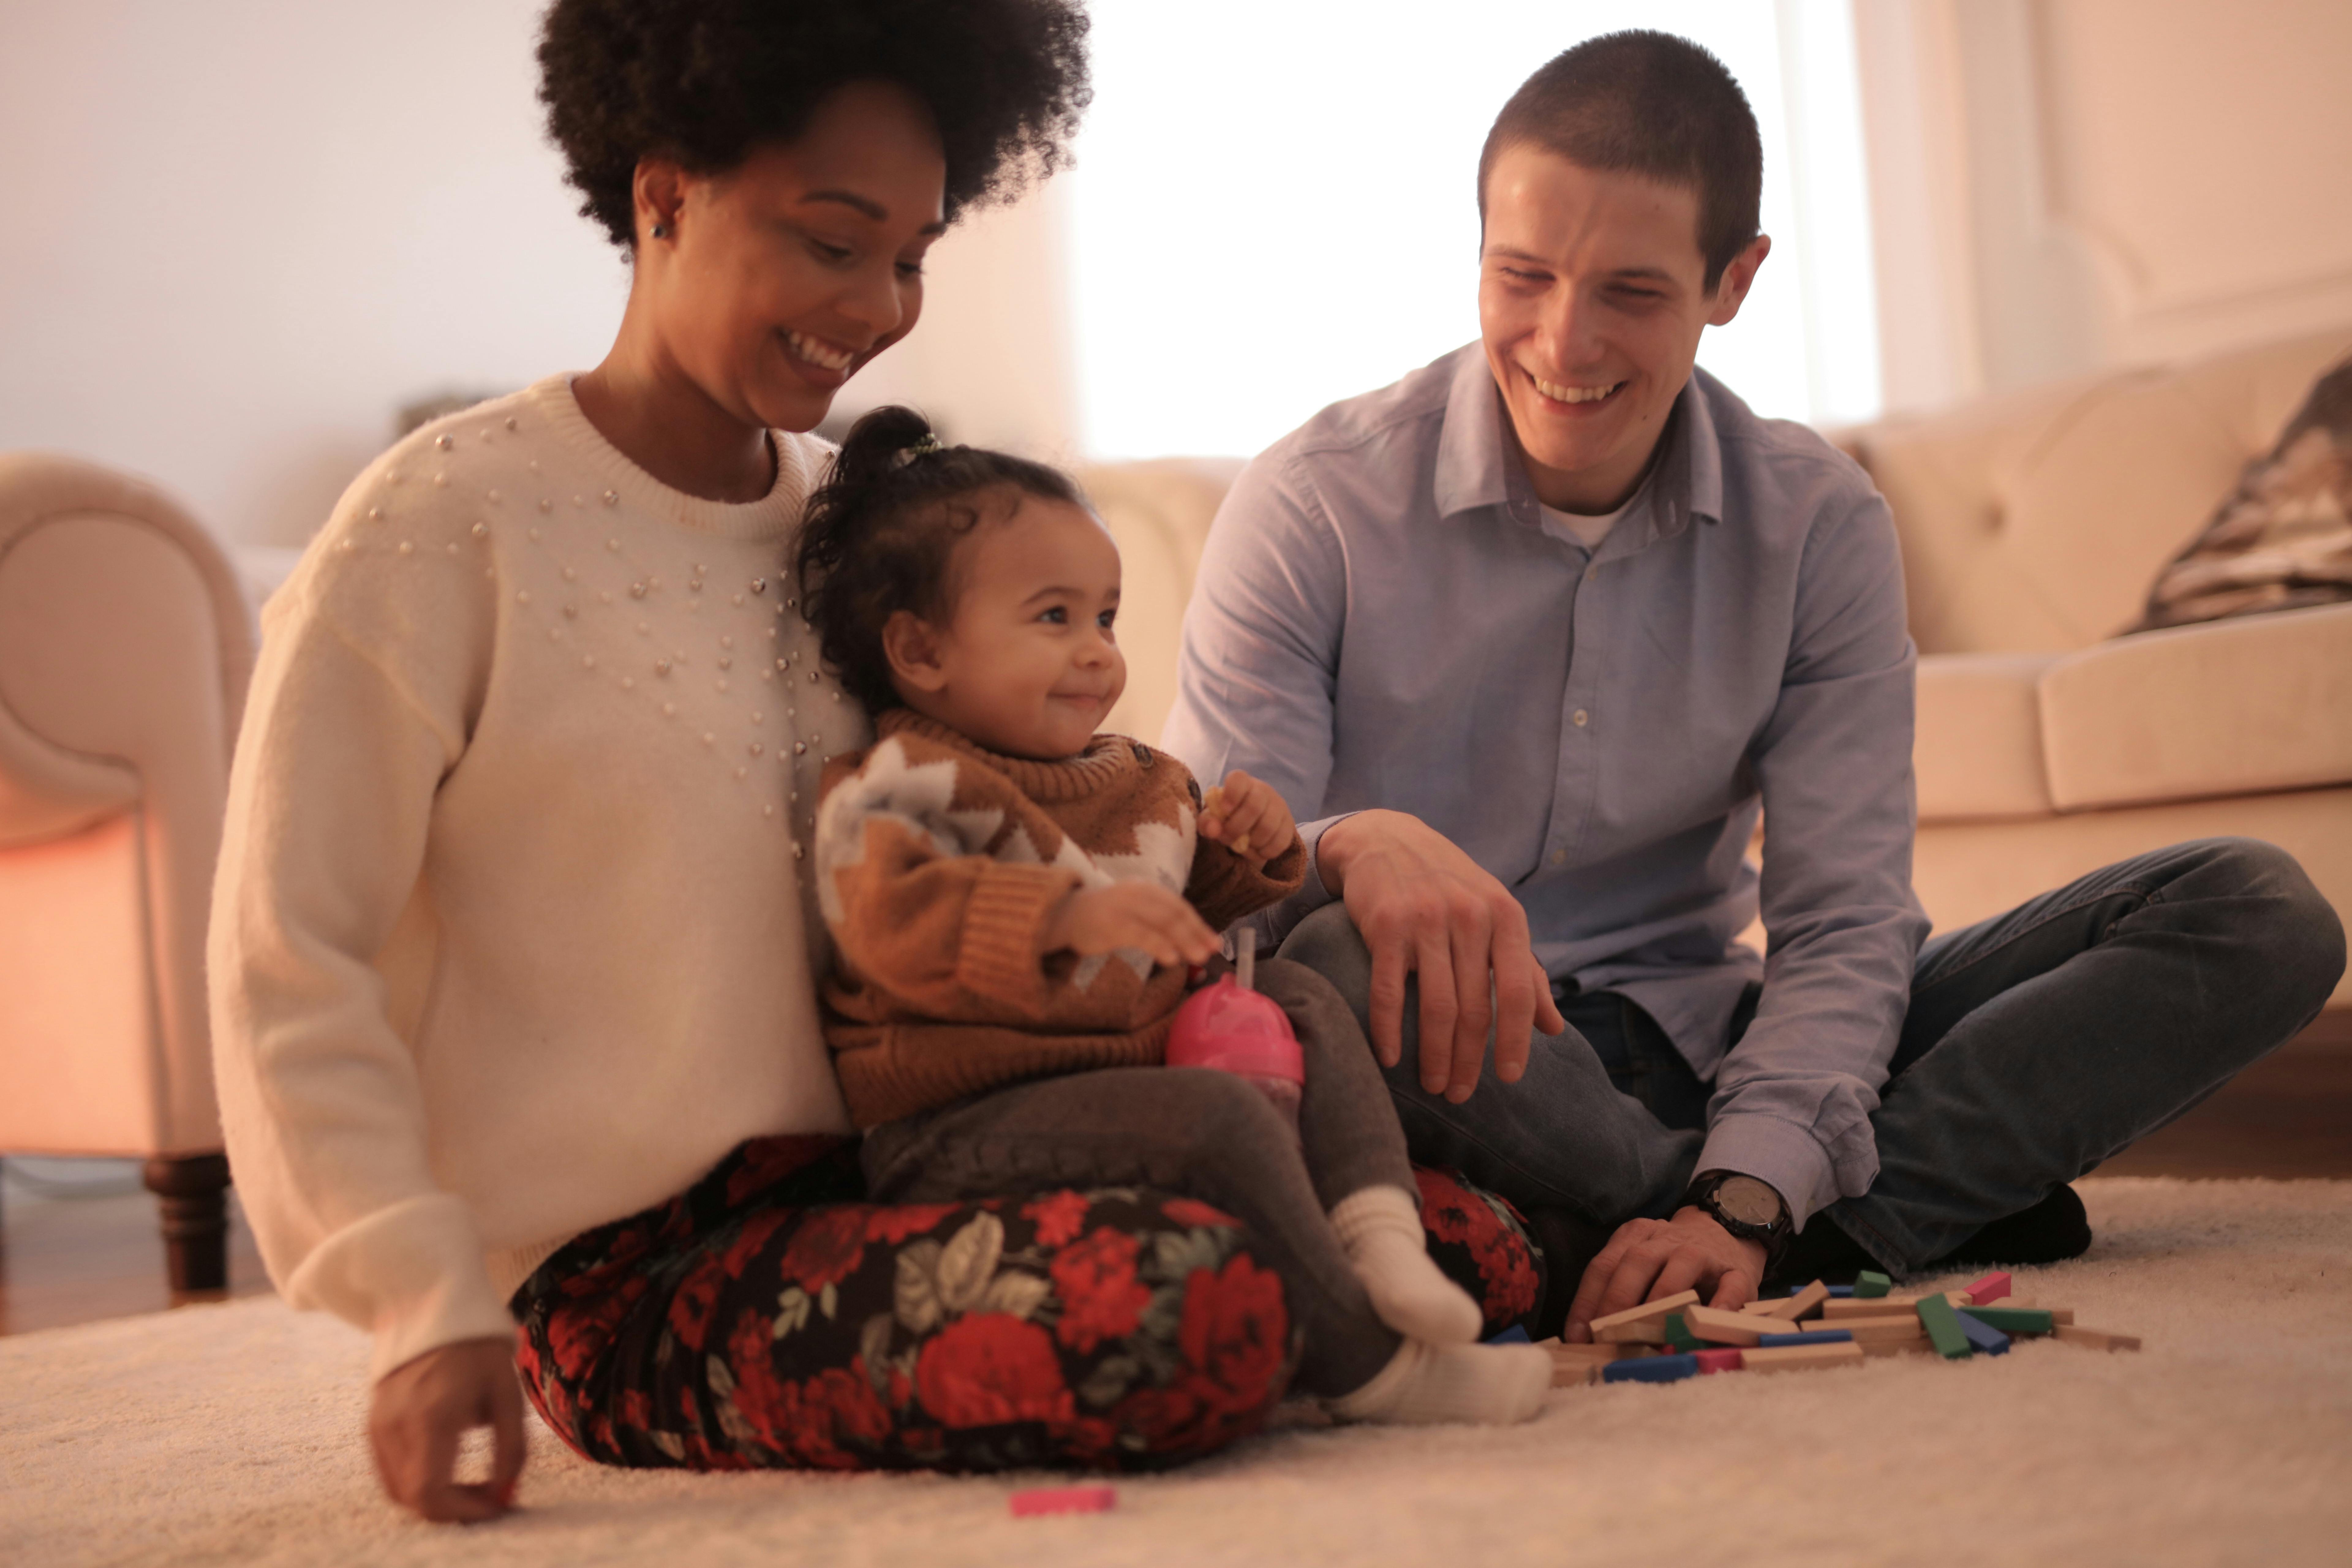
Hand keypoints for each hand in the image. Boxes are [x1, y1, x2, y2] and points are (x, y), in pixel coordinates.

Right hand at [368, 1336, 525, 1522]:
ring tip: (471, 1480)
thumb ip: (510, 1447)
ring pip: (399, 1489)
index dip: (464, 1511)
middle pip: (413, 1499)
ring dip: (435, 1497)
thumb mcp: (509, 1393)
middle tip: (488, 1493)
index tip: (495, 1504)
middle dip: (454, 1508)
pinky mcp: (372, 1422)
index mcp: (431, 1416)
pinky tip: (447, 1465)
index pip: (430, 1492)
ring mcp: (378, 1424)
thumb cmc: (479, 1348)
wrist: (433, 1306)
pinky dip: (417, 1481)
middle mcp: (396, 1425)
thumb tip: (505, 1492)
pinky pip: (389, 1470)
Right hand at [1041, 882, 1220, 967]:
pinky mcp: (1111, 924)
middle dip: (1195, 933)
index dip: (1198, 924)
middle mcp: (1137, 893)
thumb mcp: (1133, 911)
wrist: (1063, 914)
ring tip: (1199, 957)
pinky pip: (1141, 934)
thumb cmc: (1103, 917)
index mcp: (1145, 889)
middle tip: (1211, 952)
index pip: (1178, 906)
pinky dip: (1159, 945)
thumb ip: (1158, 921)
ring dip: (1184, 939)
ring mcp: (1123, 907)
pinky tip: (1172, 958)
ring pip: (1162, 922)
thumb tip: (1190, 940)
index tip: (1215, 941)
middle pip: (1174, 913)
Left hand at [1199, 771, 1294, 864]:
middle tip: (1228, 838)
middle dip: (1237, 828)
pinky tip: (1257, 850)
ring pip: (1268, 826)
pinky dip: (1265, 851)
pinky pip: (1280, 842)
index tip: (1224, 809)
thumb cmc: (1229, 816)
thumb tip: (1212, 829)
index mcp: (1242, 783)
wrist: (1253, 824)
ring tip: (1243, 846)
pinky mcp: (1289, 825)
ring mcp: (1279, 807)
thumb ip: (1207, 822)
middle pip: (1254, 806)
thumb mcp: (1213, 818)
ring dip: (1251, 842)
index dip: (1231, 794)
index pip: (1239, 779)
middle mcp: (1264, 791)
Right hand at [1315, 810, 1563, 1101]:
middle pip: (1475, 1008)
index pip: (1519, 992)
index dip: (1516, 1041)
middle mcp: (1469, 917)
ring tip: (1432, 1085)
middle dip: (1468, 1060)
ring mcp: (1425, 921)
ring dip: (1434, 1056)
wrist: (1386, 839)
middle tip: (1459, 1094)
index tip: (1508, 1077)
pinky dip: (1389, 1031)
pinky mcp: (1384, 926)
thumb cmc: (1448, 885)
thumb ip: (1525, 971)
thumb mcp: (1496, 917)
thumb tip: (1552, 1028)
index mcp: (1505, 917)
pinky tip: (1390, 1059)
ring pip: (1436, 1007)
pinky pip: (1388, 991)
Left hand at [1562, 1208, 1767, 1342]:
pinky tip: (1710, 1320)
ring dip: (1664, 1298)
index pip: (1604, 1265)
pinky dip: (1723, 1303)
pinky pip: (1730, 1286)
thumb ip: (1619, 1288)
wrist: (1727, 1234)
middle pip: (1637, 1260)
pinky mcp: (1736, 1271)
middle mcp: (1666, 1240)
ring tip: (1652, 1333)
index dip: (1587, 1300)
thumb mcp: (1642, 1265)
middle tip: (1607, 1333)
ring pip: (1682, 1265)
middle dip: (1619, 1298)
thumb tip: (1587, 1335)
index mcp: (1636, 1238)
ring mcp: (1703, 1253)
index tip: (1576, 1334)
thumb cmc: (1673, 1262)